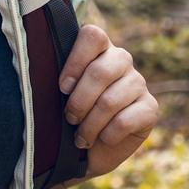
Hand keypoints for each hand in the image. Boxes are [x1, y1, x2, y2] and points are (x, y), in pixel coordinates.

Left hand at [58, 24, 157, 178]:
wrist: (89, 152)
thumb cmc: (69, 116)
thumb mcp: (58, 95)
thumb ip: (56, 77)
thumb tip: (38, 67)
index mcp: (98, 49)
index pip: (93, 36)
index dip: (76, 61)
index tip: (62, 87)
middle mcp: (121, 60)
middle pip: (101, 71)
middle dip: (79, 101)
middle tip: (69, 118)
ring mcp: (138, 82)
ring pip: (110, 100)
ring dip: (90, 124)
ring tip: (81, 136)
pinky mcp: (150, 108)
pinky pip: (125, 120)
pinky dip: (107, 135)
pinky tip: (102, 139)